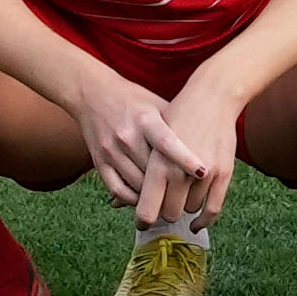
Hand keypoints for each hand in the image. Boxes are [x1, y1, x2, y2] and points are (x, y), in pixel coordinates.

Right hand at [80, 77, 232, 230]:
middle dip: (173, 188)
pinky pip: (118, 190)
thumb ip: (176, 126)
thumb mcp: (156, 105)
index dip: (185, 159)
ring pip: (137, 185)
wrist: (92, 94)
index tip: (204, 172)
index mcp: (144, 118)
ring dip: (154, 197)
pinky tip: (146, 199)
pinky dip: (133, 199)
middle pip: (152, 172)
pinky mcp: (99, 162)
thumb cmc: (133, 100)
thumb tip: (203, 148)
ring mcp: (111, 151)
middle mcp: (126, 135)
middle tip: (191, 197)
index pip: (166, 142)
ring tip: (171, 201)